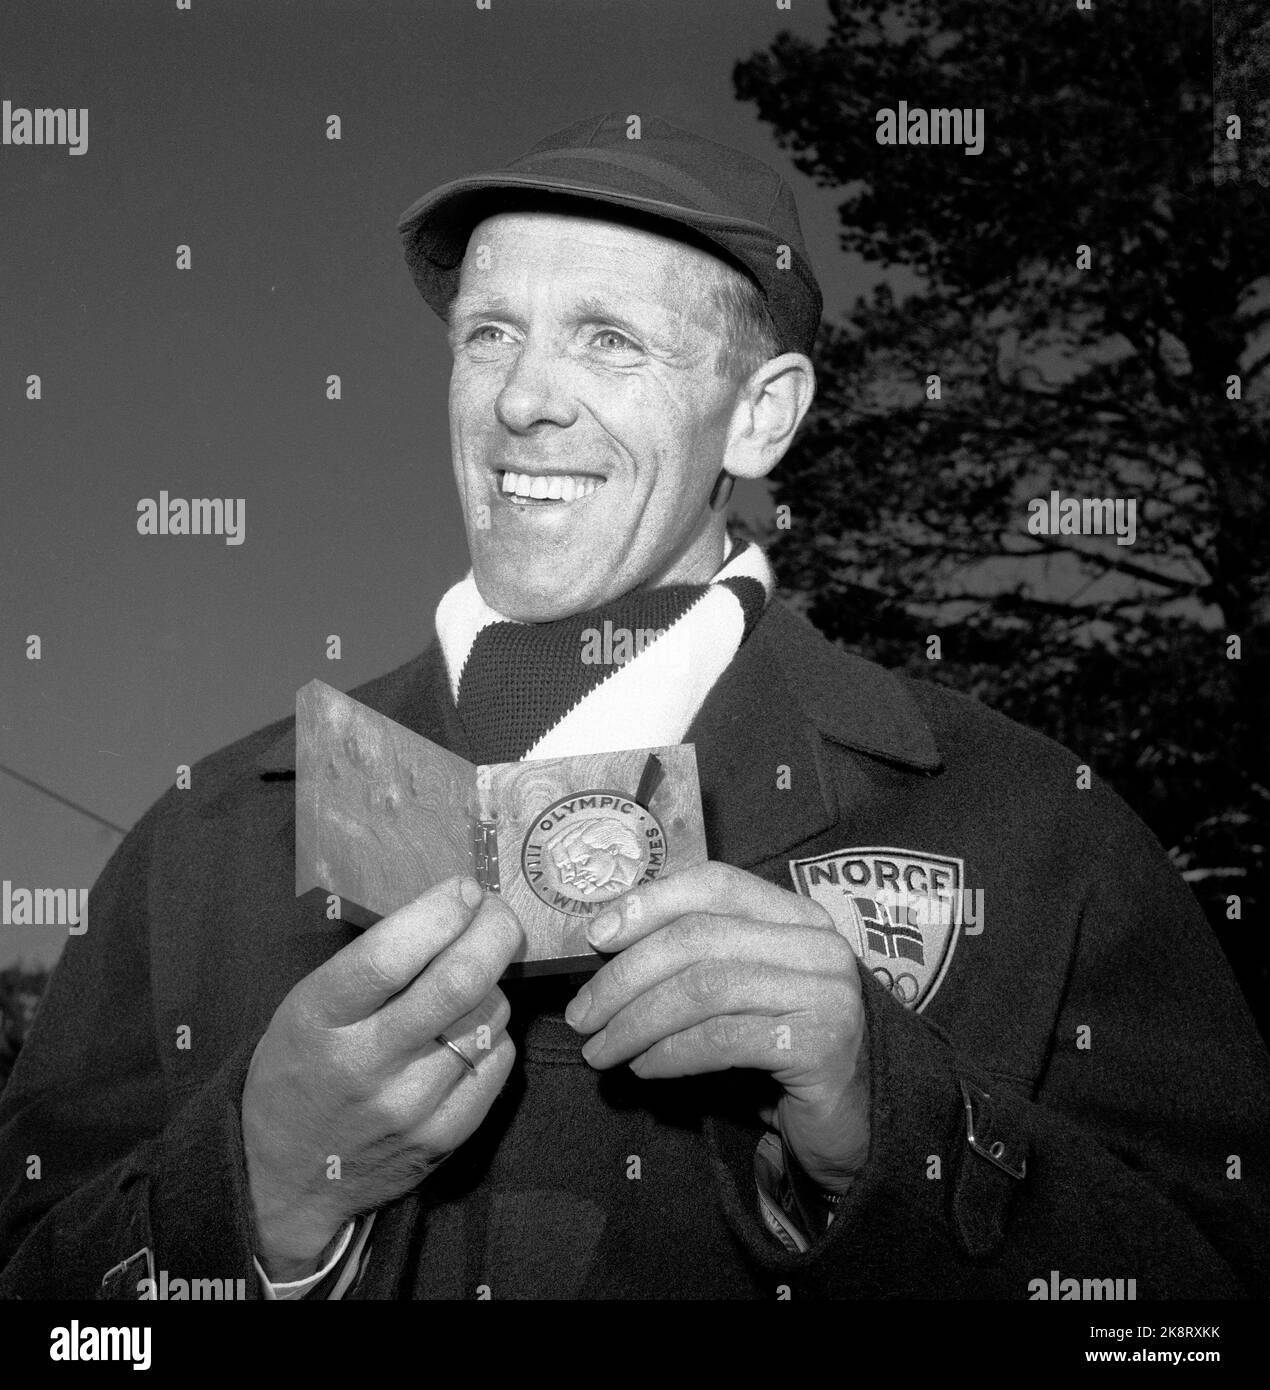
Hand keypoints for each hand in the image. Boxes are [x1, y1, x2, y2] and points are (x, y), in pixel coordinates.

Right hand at [241, 875, 522, 1279]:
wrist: (286, 1178)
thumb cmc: (300, 1069)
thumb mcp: (307, 1006)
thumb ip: (373, 964)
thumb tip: (453, 909)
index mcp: (319, 1018)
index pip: (390, 955)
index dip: (441, 912)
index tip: (465, 889)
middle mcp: (365, 1063)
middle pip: (457, 982)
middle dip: (494, 932)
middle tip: (499, 914)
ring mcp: (409, 1106)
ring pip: (489, 1017)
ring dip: (493, 985)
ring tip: (473, 981)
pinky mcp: (443, 1137)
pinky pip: (498, 1061)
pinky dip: (495, 1032)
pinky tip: (472, 1030)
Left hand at [564, 862, 868, 1193]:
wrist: (858, 1124)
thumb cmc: (785, 1052)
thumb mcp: (743, 992)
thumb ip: (697, 960)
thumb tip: (605, 945)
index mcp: (797, 915)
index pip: (715, 883)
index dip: (649, 902)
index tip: (595, 936)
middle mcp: (817, 943)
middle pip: (698, 938)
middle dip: (625, 976)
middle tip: (581, 1015)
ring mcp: (825, 992)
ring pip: (704, 988)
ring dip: (636, 1021)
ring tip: (600, 1049)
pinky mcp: (822, 1044)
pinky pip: (722, 1039)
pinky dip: (670, 1053)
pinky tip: (643, 1068)